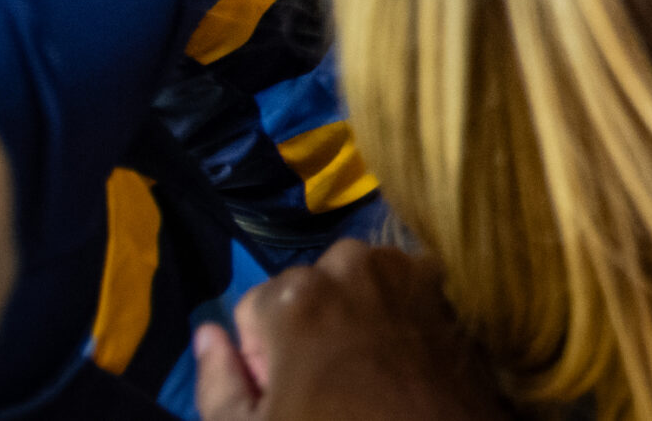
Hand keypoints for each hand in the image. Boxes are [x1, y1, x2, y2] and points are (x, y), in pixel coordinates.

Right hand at [193, 242, 503, 420]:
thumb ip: (217, 381)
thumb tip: (207, 334)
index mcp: (297, 295)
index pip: (255, 309)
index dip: (263, 354)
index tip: (286, 388)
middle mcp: (352, 263)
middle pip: (307, 289)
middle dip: (308, 325)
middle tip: (328, 381)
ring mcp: (404, 268)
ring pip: (355, 280)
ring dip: (351, 312)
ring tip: (366, 369)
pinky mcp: (444, 284)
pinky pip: (400, 284)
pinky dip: (395, 309)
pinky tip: (401, 354)